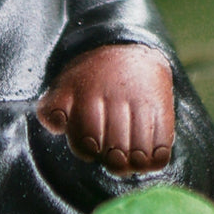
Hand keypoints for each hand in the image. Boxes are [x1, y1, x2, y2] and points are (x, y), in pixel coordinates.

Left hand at [37, 44, 173, 175]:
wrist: (130, 51)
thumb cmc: (91, 80)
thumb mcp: (65, 87)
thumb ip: (51, 110)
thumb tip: (59, 124)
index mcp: (86, 93)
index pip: (85, 142)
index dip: (86, 150)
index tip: (90, 144)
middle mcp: (114, 97)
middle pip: (114, 153)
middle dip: (112, 159)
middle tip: (112, 152)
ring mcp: (140, 103)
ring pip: (139, 156)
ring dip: (133, 163)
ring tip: (128, 154)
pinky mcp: (162, 109)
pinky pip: (161, 153)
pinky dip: (154, 161)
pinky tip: (146, 151)